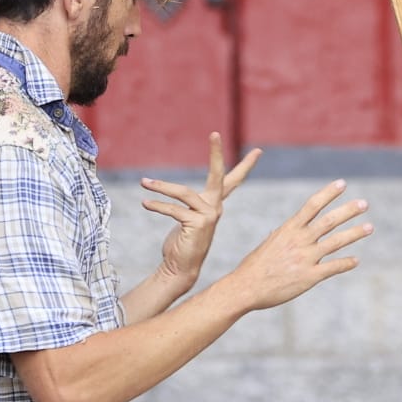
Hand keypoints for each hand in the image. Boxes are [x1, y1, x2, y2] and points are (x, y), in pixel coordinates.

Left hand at [143, 133, 260, 288]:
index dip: (245, 166)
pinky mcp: (197, 224)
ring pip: (184, 193)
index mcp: (214, 204)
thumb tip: (170, 189)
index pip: (232, 181)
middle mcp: (215, 208)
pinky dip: (157, 205)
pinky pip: (174, 210)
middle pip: (219, 176)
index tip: (258, 151)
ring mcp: (208, 216)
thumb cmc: (181, 243)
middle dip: (216, 154)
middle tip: (215, 133)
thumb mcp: (184, 217)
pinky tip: (146, 203)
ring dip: (162, 187)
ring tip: (144, 182)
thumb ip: (185, 203)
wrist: (180, 268)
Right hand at [227, 179, 370, 311]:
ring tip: (370, 227)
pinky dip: (346, 263)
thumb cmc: (255, 267)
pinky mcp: (309, 277)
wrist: (245, 288)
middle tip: (364, 203)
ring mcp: (305, 258)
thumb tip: (286, 228)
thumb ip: (281, 236)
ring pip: (336, 242)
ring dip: (355, 233)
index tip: (342, 184)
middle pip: (328, 221)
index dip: (329, 193)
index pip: (312, 205)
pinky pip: (333, 267)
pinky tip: (356, 260)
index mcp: (289, 230)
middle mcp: (299, 241)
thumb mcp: (268, 244)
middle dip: (348, 211)